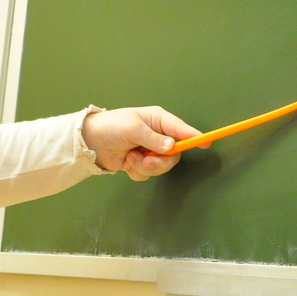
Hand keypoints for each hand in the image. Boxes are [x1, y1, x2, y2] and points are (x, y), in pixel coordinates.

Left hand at [81, 106, 206, 181]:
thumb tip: (170, 147)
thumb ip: (152, 138)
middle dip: (160, 162)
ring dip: (145, 167)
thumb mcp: (132, 128)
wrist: (90, 142)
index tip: (206, 142)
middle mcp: (156, 136)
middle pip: (173, 154)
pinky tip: (126, 163)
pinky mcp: (140, 163)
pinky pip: (147, 174)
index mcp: (157, 120)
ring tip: (130, 158)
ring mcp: (149, 151)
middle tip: (147, 161)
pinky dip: (136, 172)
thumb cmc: (111, 126)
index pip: (180, 129)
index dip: (194, 136)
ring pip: (160, 167)